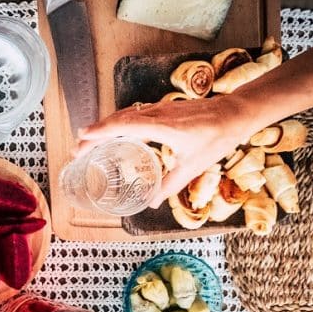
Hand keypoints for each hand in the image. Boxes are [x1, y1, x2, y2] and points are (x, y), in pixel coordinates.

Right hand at [77, 95, 253, 206]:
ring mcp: (159, 109)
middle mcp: (157, 114)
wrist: (235, 113)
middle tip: (77, 149)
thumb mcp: (193, 166)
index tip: (82, 138)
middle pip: (118, 120)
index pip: (125, 125)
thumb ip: (169, 185)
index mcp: (164, 127)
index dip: (102, 131)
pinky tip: (111, 133)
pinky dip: (116, 123)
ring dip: (103, 127)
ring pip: (123, 115)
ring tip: (87, 141)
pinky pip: (133, 114)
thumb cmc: (217, 138)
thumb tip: (149, 203)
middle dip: (95, 133)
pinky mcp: (162, 108)